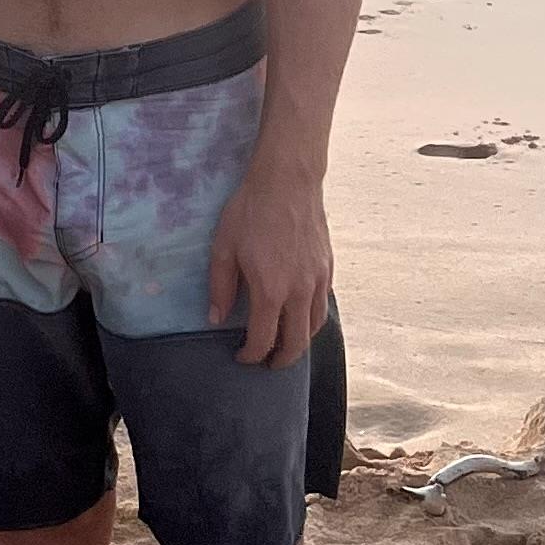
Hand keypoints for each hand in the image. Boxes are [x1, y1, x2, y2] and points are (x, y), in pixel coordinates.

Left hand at [206, 164, 331, 368]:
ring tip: (286, 343)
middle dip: (282, 360)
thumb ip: (221, 288)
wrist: (287, 180)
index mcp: (271, 290)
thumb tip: (216, 319)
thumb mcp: (224, 248)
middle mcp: (300, 291)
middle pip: (297, 343)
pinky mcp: (328, 267)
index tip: (243, 358)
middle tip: (269, 364)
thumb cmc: (251, 211)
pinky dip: (312, 318)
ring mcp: (318, 280)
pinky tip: (299, 313)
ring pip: (315, 326)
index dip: (252, 355)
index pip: (264, 339)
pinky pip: (323, 304)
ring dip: (301, 341)